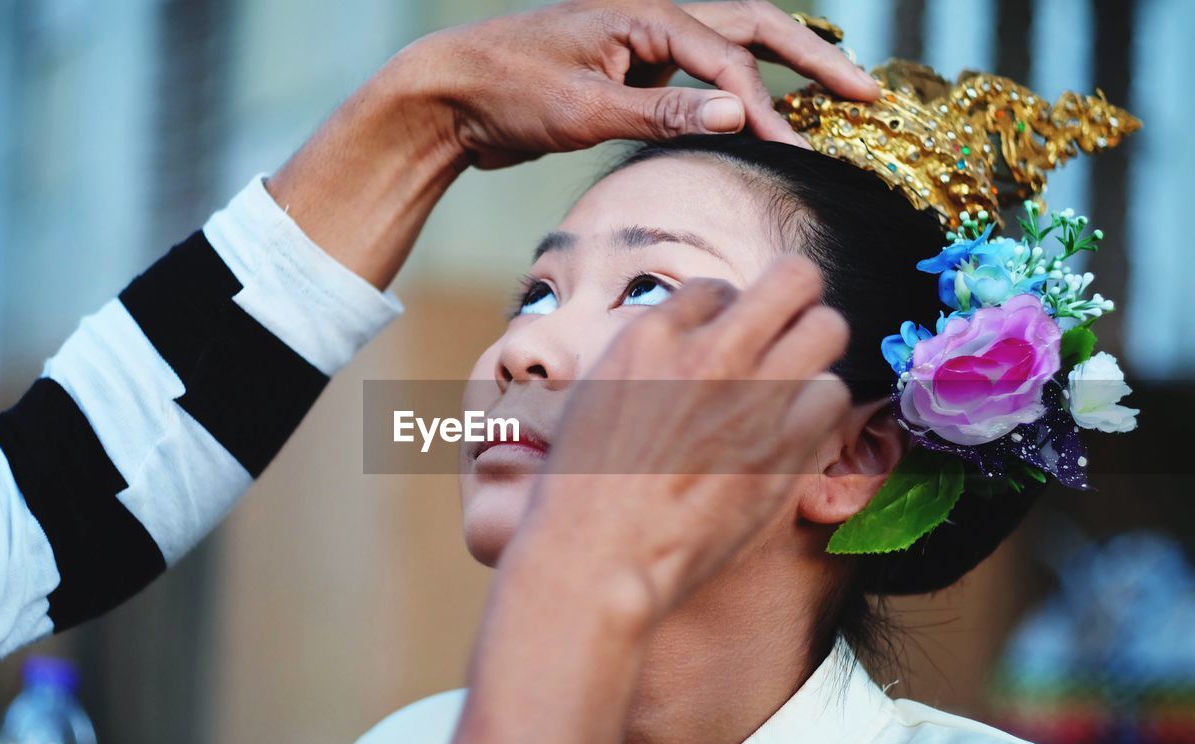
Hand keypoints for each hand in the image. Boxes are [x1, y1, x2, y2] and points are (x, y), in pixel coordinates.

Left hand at [268, 1, 877, 284]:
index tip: (796, 152)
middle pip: (753, 27)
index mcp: (645, 14)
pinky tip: (756, 111)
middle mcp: (652, 15)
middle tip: (867, 93)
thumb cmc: (508, 91)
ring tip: (831, 92)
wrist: (453, 94)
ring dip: (781, 66)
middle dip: (812, 60)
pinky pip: (700, 70)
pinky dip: (736, 87)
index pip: (727, 60)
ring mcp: (643, 39)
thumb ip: (662, 112)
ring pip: (731, 42)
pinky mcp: (632, 68)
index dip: (765, 108)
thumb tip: (740, 111)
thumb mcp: (583, 108)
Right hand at [518, 255, 851, 616]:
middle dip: (794, 297)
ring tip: (790, 385)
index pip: (716, 287)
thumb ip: (647, 358)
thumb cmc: (583, 488)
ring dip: (813, 354)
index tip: (719, 344)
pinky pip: (833, 397)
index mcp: (651, 335)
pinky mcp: (786, 446)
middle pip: (794, 279)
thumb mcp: (596, 395)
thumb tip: (686, 339)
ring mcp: (753, 398)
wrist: (599, 556)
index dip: (722, 313)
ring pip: (828, 330)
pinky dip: (818, 410)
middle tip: (786, 328)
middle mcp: (709, 353)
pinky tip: (792, 430)